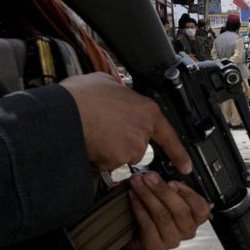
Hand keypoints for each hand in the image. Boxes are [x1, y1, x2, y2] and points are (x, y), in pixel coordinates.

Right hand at [61, 73, 191, 173]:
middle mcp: (144, 130)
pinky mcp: (118, 159)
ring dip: (109, 150)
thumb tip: (115, 93)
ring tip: (94, 132)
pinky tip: (89, 142)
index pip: (169, 135)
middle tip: (104, 129)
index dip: (178, 153)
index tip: (185, 166)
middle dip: (122, 143)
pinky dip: (98, 158)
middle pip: (138, 146)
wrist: (64, 112)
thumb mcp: (106, 83)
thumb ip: (119, 93)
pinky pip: (107, 164)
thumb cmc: (82, 96)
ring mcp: (132, 146)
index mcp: (146, 110)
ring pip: (121, 156)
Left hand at [127, 172, 209, 249]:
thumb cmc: (155, 212)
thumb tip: (161, 173)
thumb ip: (171, 188)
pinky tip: (133, 197)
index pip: (201, 207)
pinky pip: (148, 225)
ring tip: (137, 183)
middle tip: (149, 177)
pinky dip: (139, 208)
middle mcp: (187, 231)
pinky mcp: (155, 246)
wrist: (136, 233)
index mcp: (195, 218)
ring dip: (148, 196)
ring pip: (163, 216)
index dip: (188, 193)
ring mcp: (172, 240)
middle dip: (162, 190)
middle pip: (180, 211)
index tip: (172, 181)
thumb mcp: (168, 198)